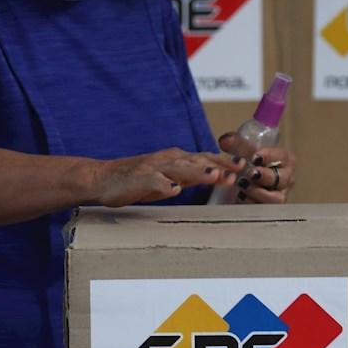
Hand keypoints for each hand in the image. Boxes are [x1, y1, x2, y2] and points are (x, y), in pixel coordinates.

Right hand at [92, 148, 243, 207]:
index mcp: (175, 158)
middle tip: (238, 170)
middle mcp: (167, 159)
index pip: (205, 157)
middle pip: (197, 160)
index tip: (245, 166)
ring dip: (198, 171)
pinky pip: (152, 182)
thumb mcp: (167, 176)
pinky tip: (174, 190)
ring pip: (179, 168)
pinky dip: (163, 185)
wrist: (102, 178)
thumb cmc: (136, 180)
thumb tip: (216, 176)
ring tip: (215, 176)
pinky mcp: (138, 179)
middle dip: (219, 165)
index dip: (225, 161)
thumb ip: (189, 175)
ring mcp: (153, 168)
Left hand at [218, 133, 296, 203]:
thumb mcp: (242, 150)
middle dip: (265, 176)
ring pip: (276, 198)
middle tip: (250, 174)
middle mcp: (286, 178)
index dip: (270, 156)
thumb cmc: (248, 163)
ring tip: (242, 186)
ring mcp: (280, 195)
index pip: (282, 156)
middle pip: (283, 178)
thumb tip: (225, 141)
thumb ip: (235, 143)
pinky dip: (252, 204)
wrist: (242, 182)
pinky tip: (240, 197)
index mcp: (284, 160)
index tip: (255, 157)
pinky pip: (265, 210)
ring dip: (258, 192)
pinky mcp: (270, 209)